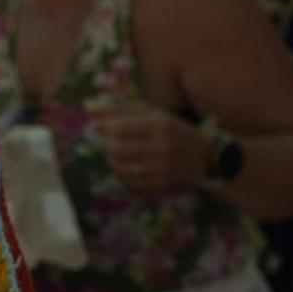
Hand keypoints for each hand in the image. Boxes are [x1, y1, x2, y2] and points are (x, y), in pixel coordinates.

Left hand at [93, 100, 208, 195]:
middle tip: (107, 140)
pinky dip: (121, 175)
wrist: (205, 156)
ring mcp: (162, 168)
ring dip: (111, 159)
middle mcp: (162, 146)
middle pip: (117, 148)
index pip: (120, 127)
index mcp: (160, 124)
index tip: (98, 126)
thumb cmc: (172, 128)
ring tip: (115, 153)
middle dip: (106, 144)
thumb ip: (119, 108)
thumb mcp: (151, 112)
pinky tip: (125, 168)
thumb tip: (87, 106)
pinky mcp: (161, 185)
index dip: (103, 127)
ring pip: (120, 167)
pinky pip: (129, 183)